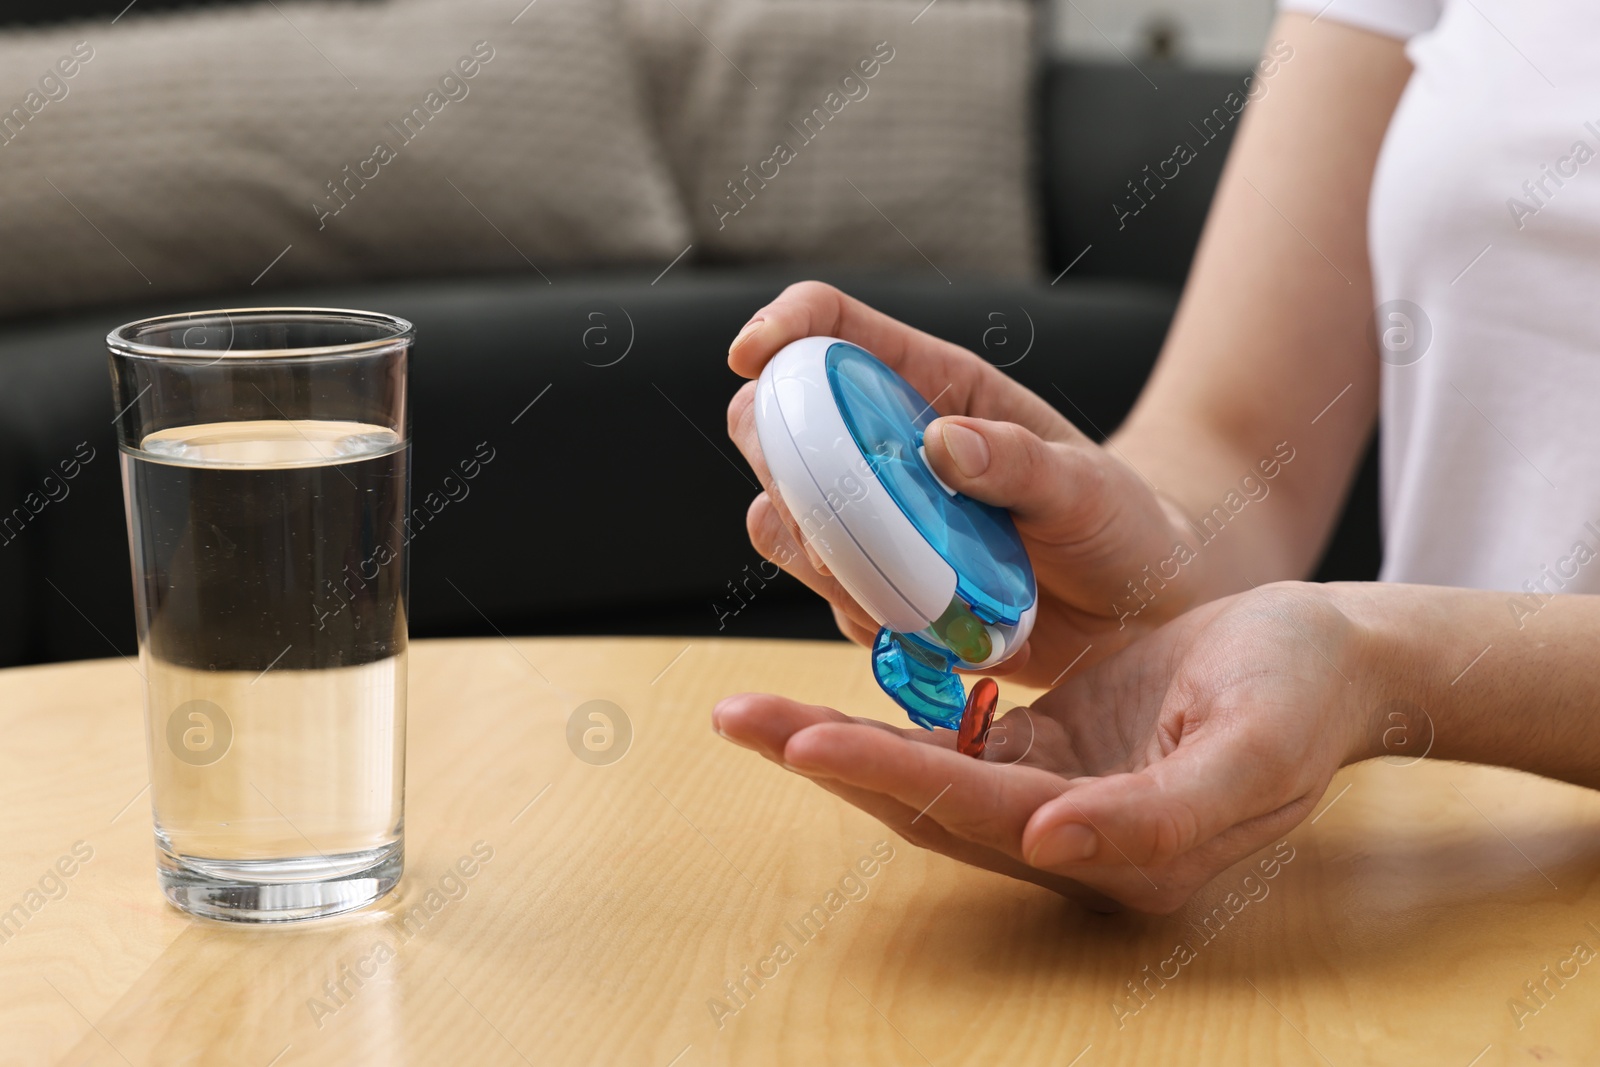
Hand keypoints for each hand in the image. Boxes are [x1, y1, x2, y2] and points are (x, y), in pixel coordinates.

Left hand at [712, 582, 1373, 912]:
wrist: (1329, 662)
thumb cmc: (1302, 695)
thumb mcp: (1253, 751)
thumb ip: (1159, 820)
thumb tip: (1049, 844)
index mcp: (1122, 852)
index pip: (978, 812)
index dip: (890, 774)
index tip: (807, 741)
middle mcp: (1072, 837)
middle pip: (925, 802)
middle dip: (828, 761)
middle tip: (738, 717)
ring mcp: (1054, 794)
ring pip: (924, 774)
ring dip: (837, 744)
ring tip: (750, 711)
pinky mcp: (1048, 748)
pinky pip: (951, 741)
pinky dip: (887, 720)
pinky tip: (825, 698)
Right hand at [726, 281, 1204, 684]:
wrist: (1135, 612)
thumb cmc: (1116, 520)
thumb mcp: (1086, 485)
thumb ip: (1020, 463)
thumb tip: (943, 444)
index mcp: (930, 386)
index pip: (831, 327)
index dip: (781, 326)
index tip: (749, 355)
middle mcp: (884, 448)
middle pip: (772, 421)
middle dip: (773, 453)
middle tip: (822, 499)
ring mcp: (872, 522)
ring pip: (778, 519)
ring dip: (808, 546)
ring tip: (891, 574)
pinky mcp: (876, 591)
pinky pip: (828, 600)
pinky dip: (860, 612)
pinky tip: (929, 622)